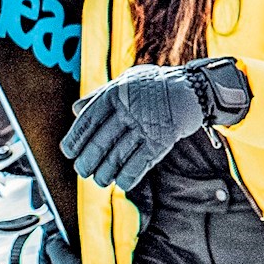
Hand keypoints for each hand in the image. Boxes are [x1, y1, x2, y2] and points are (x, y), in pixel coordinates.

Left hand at [61, 59, 246, 191]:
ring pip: (116, 157)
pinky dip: (127, 177)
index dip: (75, 139)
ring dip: (105, 173)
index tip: (69, 152)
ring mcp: (146, 125)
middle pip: (99, 142)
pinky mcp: (162, 140)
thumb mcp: (127, 81)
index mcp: (116, 93)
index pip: (87, 120)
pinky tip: (121, 182)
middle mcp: (130, 109)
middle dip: (87, 162)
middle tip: (83, 171)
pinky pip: (138, 164)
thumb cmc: (156, 86)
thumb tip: (76, 110)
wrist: (194, 89)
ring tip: (101, 179)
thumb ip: (101, 94)